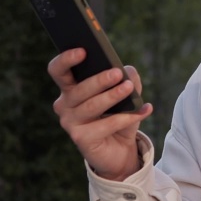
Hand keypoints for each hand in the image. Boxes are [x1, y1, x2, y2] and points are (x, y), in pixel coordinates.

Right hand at [48, 48, 152, 181]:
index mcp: (70, 88)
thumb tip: (128, 70)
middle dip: (98, 80)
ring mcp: (70, 123)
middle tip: (117, 73)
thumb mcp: (125, 94)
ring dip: (112, 96)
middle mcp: (65, 104)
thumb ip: (126, 79)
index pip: (58, 70)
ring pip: (91, 106)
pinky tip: (142, 111)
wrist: (119, 149)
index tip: (83, 51)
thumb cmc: (117, 115)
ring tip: (129, 88)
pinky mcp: (81, 139)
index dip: (66, 59)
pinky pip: (104, 125)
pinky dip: (125, 118)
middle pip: (78, 89)